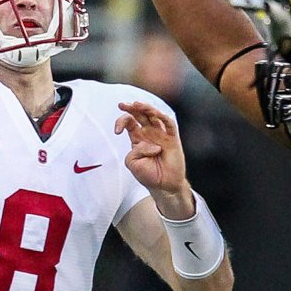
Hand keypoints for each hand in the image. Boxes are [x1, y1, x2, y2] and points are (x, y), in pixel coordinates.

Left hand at [115, 101, 193, 219]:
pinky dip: (163, 117)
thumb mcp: (132, 163)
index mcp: (138, 137)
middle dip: (131, 107)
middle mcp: (149, 133)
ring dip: (146, 108)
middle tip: (122, 104)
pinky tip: (156, 113)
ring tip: (137, 104)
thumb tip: (148, 143)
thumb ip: (135, 151)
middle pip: (140, 114)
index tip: (117, 131)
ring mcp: (161, 134)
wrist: (164, 186)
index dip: (121, 122)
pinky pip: (169, 124)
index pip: (129, 122)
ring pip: (154, 115)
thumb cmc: (148, 174)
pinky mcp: (173, 138)